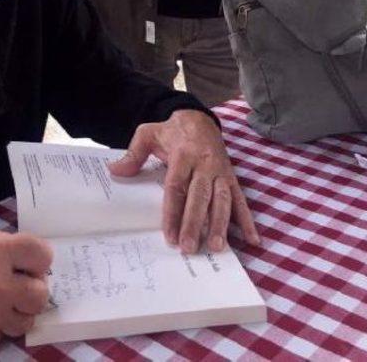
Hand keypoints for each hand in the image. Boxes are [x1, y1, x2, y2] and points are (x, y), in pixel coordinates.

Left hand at [108, 110, 258, 254]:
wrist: (199, 118)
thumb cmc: (172, 131)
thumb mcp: (148, 133)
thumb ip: (133, 153)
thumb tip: (114, 171)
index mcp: (183, 154)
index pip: (177, 187)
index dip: (173, 212)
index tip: (169, 236)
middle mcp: (205, 164)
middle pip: (200, 196)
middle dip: (195, 223)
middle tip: (190, 248)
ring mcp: (221, 171)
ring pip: (223, 200)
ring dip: (221, 224)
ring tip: (217, 247)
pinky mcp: (232, 178)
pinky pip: (241, 199)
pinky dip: (248, 220)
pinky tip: (252, 240)